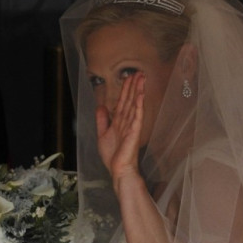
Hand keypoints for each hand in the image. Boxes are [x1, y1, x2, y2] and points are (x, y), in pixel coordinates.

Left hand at [96, 72, 144, 189]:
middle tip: (138, 72)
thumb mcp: (102, 135)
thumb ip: (102, 120)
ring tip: (142, 78)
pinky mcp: (134, 132)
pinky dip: (139, 105)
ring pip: (134, 104)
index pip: (122, 102)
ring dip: (138, 91)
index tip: (129, 77)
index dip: (125, 89)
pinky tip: (141, 95)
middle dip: (133, 86)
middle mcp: (126, 122)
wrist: (118, 170)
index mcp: (118, 122)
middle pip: (130, 100)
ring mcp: (131, 126)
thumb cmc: (113, 157)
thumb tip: (101, 107)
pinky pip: (137, 116)